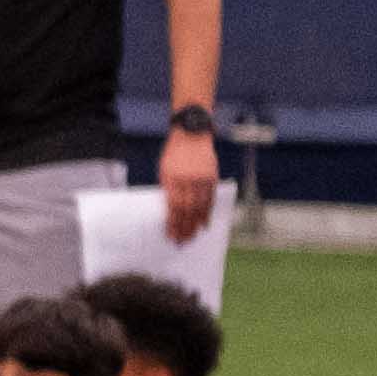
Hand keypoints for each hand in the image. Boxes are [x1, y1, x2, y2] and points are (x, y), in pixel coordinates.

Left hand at [159, 120, 219, 243]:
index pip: (172, 206)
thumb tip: (171, 211)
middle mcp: (187, 179)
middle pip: (186, 209)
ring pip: (199, 207)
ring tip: (192, 237)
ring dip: (196, 224)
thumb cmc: (174, 152)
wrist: (192, 133)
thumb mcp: (165, 169)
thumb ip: (169, 188)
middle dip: (184, 227)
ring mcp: (201, 178)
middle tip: (182, 241)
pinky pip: (210, 199)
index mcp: (171, 178)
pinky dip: (207, 213)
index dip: (172, 223)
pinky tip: (205, 224)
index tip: (170, 235)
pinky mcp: (211, 176)